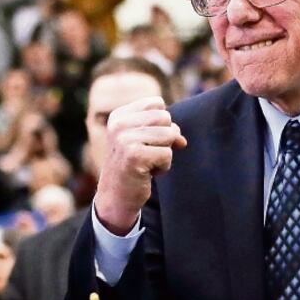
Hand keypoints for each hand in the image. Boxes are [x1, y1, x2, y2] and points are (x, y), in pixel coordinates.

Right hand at [94, 96, 187, 234]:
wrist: (117, 196)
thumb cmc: (134, 165)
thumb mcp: (147, 141)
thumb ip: (166, 131)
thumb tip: (182, 140)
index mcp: (119, 115)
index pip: (158, 103)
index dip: (162, 123)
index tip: (147, 140)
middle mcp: (119, 124)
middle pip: (165, 118)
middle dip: (165, 138)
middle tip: (148, 154)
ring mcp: (125, 139)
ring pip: (169, 135)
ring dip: (165, 154)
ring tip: (147, 163)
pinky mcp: (134, 155)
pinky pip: (167, 154)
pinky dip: (163, 167)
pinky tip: (147, 173)